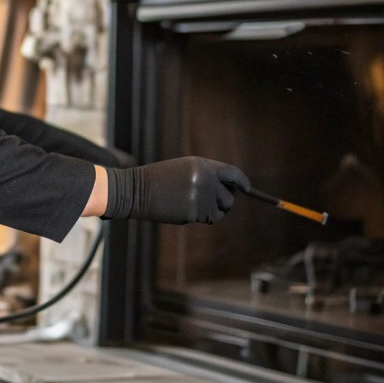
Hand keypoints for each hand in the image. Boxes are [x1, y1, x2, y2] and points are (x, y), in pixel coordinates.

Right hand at [104, 157, 249, 224]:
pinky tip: (187, 211)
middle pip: (230, 196)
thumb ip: (206, 176)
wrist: (136, 191)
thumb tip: (228, 191)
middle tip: (211, 202)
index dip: (241, 182)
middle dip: (225, 200)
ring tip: (195, 205)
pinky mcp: (195, 211)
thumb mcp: (184, 170)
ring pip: (221, 209)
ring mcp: (201, 196)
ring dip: (213, 210)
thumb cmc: (158, 181)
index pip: (231, 173)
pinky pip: (209, 218)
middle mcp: (205, 178)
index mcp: (202, 164)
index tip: (247, 189)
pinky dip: (203, 217)